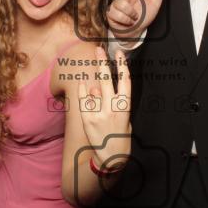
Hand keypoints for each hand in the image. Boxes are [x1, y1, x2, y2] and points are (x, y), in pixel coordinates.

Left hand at [78, 47, 131, 169]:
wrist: (111, 157)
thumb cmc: (120, 136)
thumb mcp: (124, 118)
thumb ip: (113, 102)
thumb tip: (98, 88)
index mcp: (125, 107)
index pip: (125, 82)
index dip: (123, 66)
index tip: (120, 54)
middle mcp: (112, 108)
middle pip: (107, 79)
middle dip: (103, 62)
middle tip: (99, 50)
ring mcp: (99, 113)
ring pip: (95, 89)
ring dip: (95, 84)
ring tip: (97, 83)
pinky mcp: (87, 119)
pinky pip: (84, 99)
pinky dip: (83, 91)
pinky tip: (82, 84)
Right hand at [107, 0, 169, 40]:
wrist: (133, 32)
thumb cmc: (143, 17)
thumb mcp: (155, 4)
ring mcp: (117, 2)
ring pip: (123, 3)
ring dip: (131, 14)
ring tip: (133, 18)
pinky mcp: (111, 11)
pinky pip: (119, 14)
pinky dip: (125, 20)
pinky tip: (126, 21)